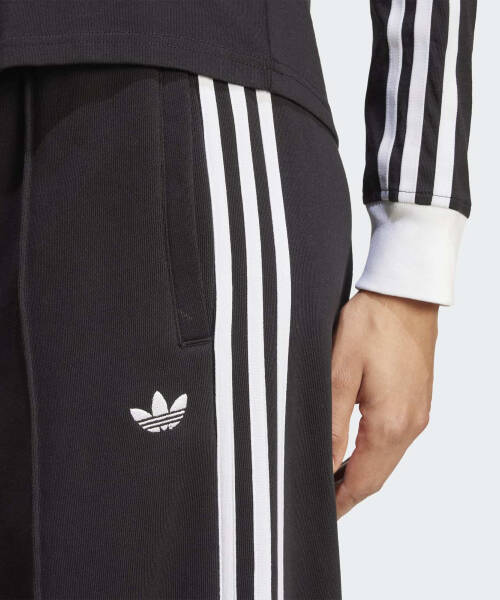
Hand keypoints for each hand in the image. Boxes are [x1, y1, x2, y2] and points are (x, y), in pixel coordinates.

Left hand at [331, 291, 437, 518]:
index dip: (339, 501)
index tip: (319, 513)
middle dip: (348, 493)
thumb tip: (326, 462)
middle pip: (376, 476)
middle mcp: (410, 425)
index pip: (363, 480)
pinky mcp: (417, 402)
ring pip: (386, 461)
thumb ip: (332, 421)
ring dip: (360, 474)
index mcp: (390, 423)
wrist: (406, 295)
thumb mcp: (340, 370)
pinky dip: (373, 454)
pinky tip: (354, 450)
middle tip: (319, 500)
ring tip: (330, 479)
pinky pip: (394, 441)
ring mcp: (417, 414)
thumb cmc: (372, 324)